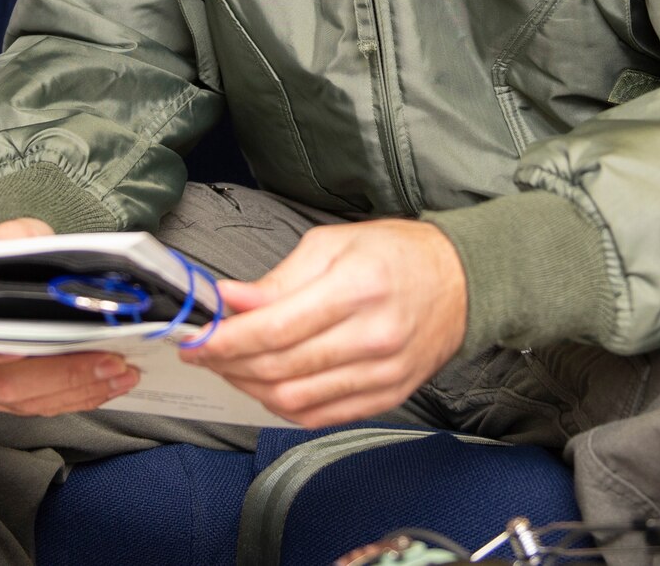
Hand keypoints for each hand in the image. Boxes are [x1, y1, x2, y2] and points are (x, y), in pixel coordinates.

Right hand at [0, 217, 140, 415]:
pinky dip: (82, 396)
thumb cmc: (3, 259)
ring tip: (124, 371)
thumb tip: (28, 247)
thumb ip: (12, 238)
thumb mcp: (5, 236)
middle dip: (62, 374)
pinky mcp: (9, 398)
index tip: (23, 350)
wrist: (6, 276)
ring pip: (30, 401)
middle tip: (109, 360)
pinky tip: (112, 382)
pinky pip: (45, 406)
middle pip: (4, 382)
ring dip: (81, 389)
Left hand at [185, 219, 465, 427]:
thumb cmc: (398, 255)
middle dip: (229, 364)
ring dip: (250, 388)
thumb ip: (278, 279)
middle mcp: (372, 336)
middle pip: (280, 368)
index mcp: (357, 288)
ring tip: (231, 367)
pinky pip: (321, 416)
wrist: (462, 282)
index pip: (275, 327)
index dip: (226, 339)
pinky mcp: (386, 396)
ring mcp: (382, 374)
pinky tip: (267, 386)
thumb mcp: (333, 244)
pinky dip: (283, 406)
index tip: (197, 338)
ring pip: (295, 399)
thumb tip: (230, 299)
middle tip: (204, 352)